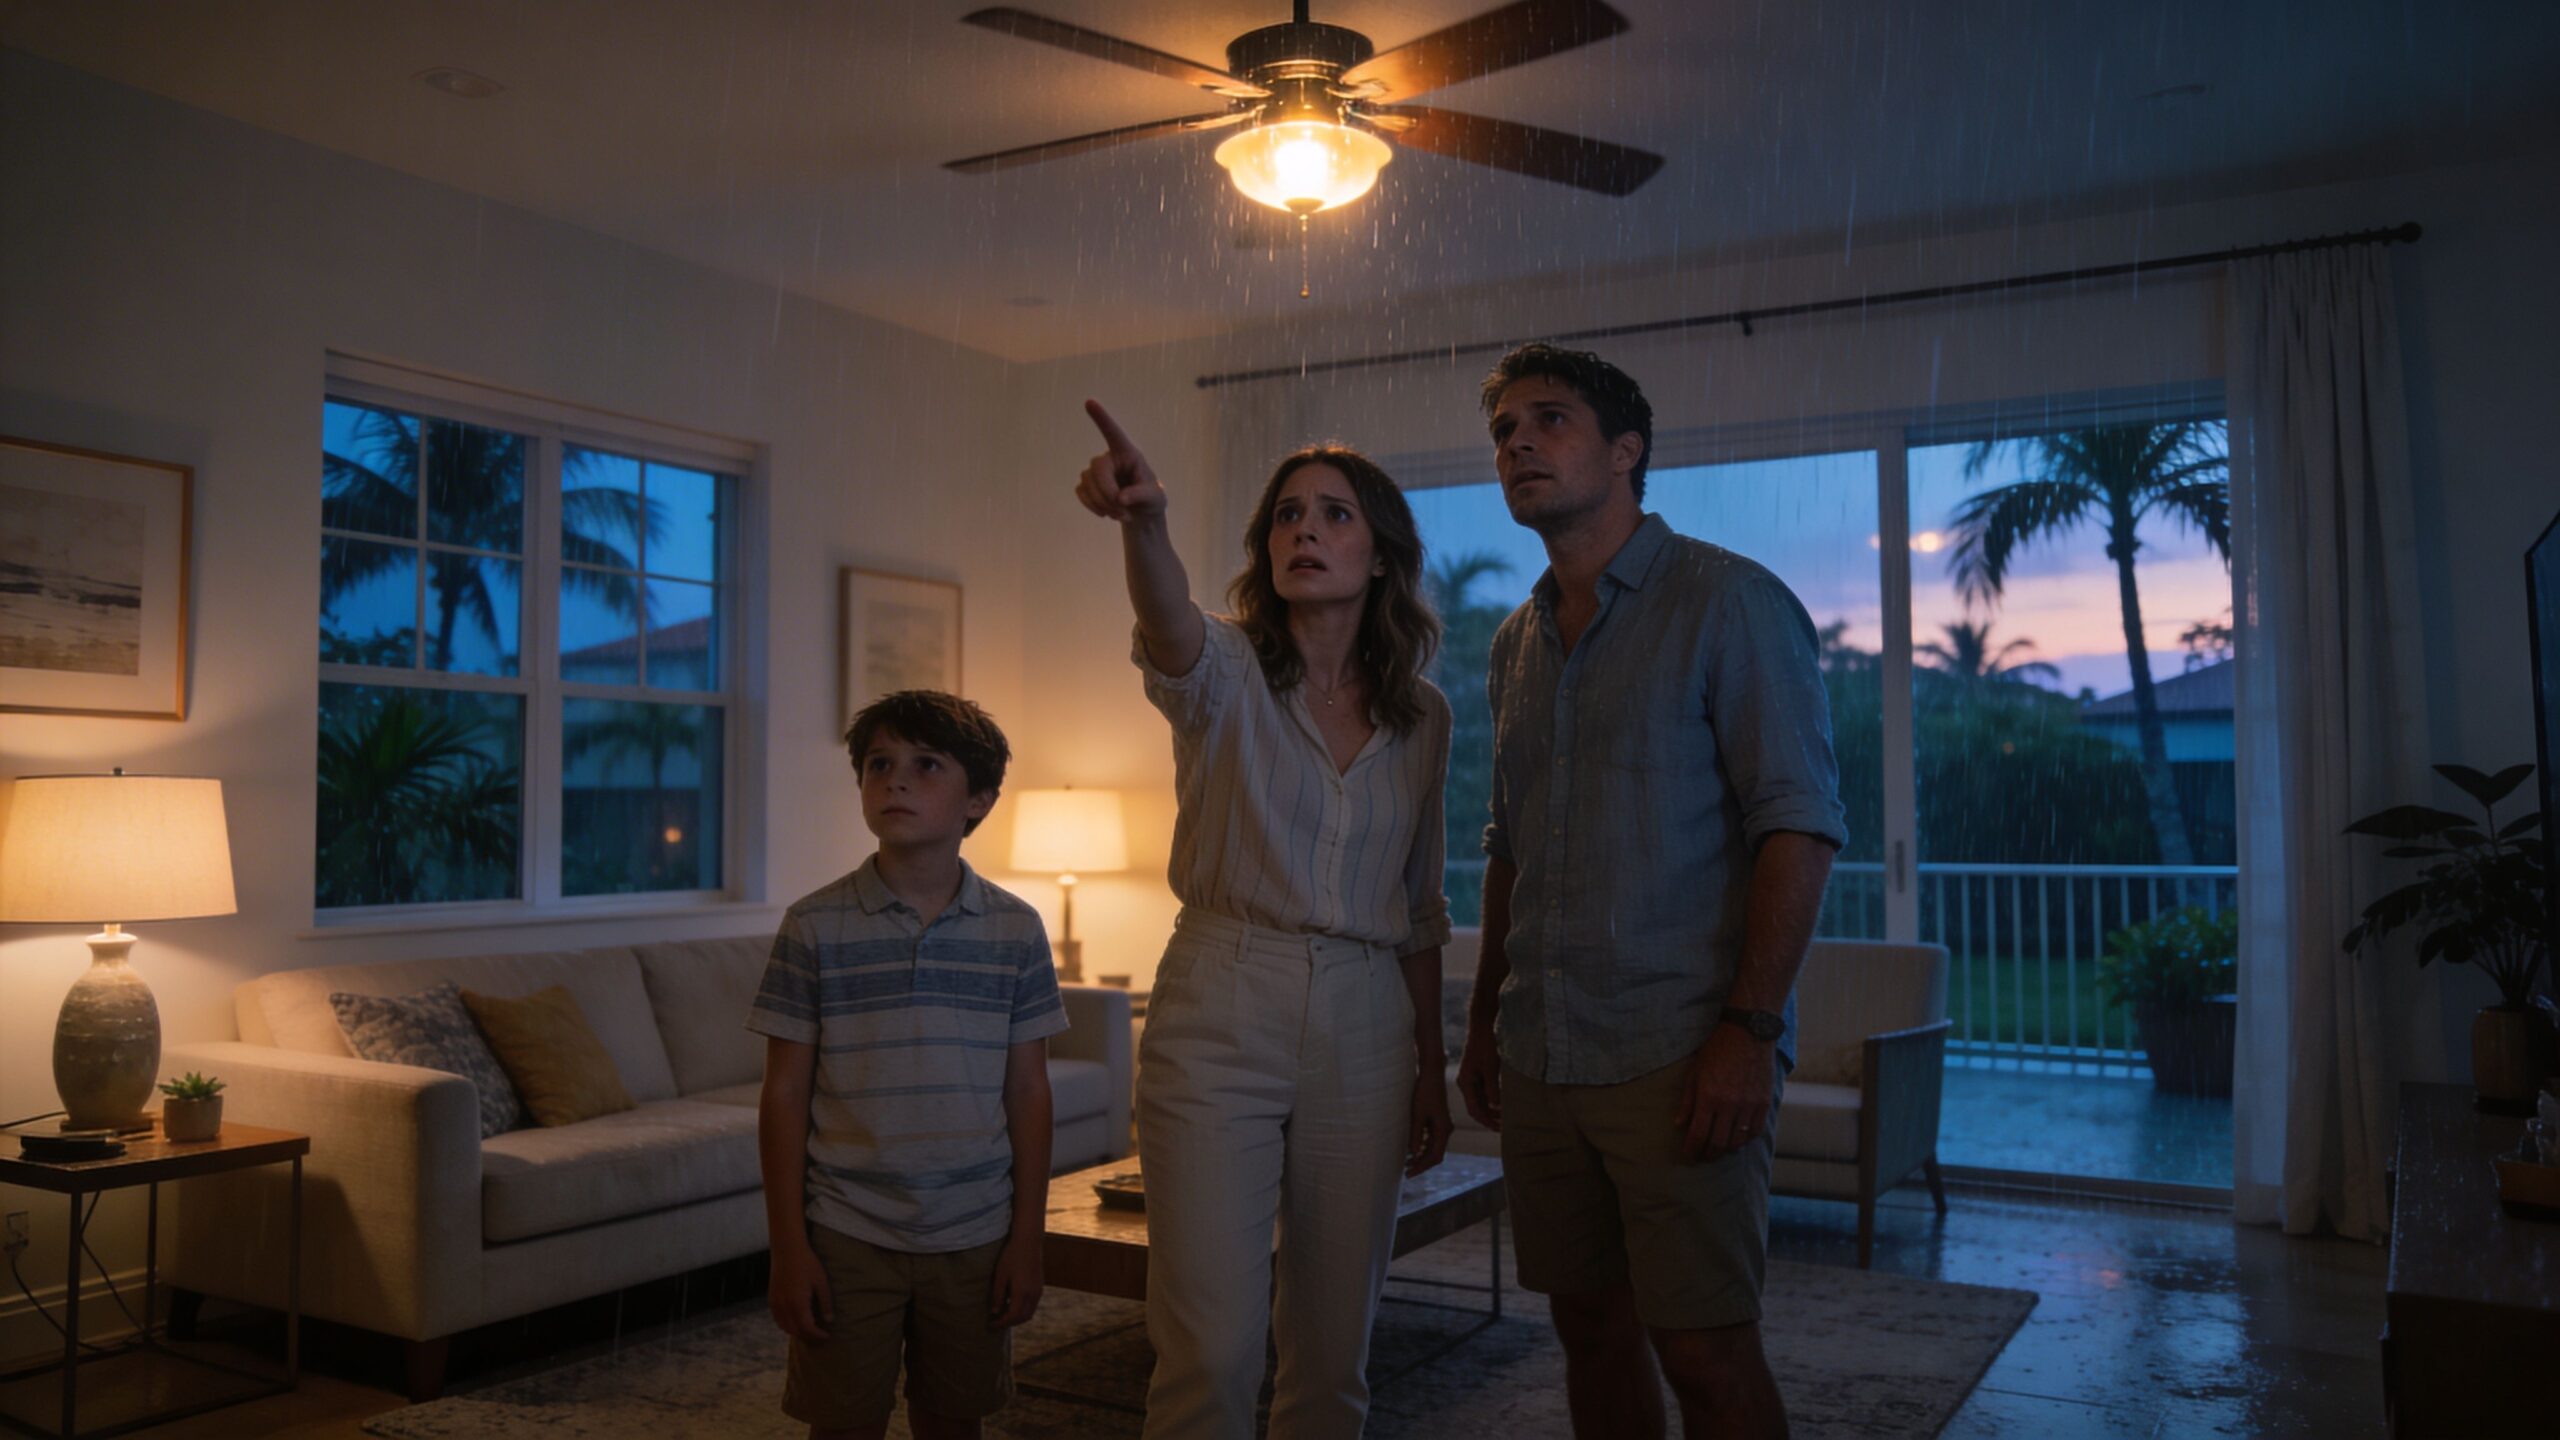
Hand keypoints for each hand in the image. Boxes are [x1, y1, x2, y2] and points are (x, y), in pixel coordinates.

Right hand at [768, 1237, 831, 1340]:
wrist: (787, 1250)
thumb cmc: (807, 1264)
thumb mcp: (821, 1282)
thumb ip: (826, 1302)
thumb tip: (830, 1320)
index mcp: (798, 1303)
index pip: (807, 1328)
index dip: (818, 1335)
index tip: (827, 1336)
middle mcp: (784, 1306)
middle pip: (795, 1330)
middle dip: (808, 1336)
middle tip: (820, 1334)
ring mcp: (775, 1303)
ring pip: (784, 1327)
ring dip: (796, 1331)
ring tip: (809, 1329)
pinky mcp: (771, 1299)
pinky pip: (777, 1319)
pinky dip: (786, 1325)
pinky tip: (795, 1321)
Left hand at [988, 1233, 1042, 1327]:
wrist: (1028, 1241)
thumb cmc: (1011, 1256)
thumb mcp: (1000, 1275)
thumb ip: (997, 1295)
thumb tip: (994, 1312)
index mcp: (1022, 1293)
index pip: (1012, 1317)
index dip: (1001, 1323)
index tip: (990, 1325)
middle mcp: (1033, 1294)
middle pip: (1023, 1318)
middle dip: (1009, 1323)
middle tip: (996, 1323)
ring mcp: (1038, 1290)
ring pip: (1029, 1312)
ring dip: (1017, 1317)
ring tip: (1003, 1314)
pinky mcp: (1040, 1285)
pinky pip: (1032, 1304)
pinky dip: (1023, 1309)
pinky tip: (1012, 1304)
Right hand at [1076, 400, 1168, 523]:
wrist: (1141, 515)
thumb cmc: (1152, 500)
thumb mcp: (1155, 498)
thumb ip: (1140, 495)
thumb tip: (1120, 498)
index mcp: (1128, 454)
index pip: (1113, 433)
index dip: (1101, 418)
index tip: (1089, 402)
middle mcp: (1110, 458)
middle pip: (1097, 469)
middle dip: (1106, 493)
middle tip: (1122, 512)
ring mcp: (1096, 472)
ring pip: (1087, 483)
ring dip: (1102, 503)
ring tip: (1120, 515)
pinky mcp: (1087, 485)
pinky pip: (1081, 493)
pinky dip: (1092, 506)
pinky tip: (1106, 513)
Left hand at [1407, 1059, 1452, 1175]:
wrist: (1431, 1075)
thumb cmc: (1424, 1092)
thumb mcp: (1417, 1114)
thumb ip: (1415, 1135)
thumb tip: (1413, 1154)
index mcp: (1444, 1130)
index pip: (1435, 1156)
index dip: (1422, 1167)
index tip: (1409, 1173)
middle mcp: (1446, 1130)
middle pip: (1435, 1154)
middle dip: (1421, 1164)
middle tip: (1406, 1172)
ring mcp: (1442, 1126)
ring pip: (1433, 1148)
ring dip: (1421, 1156)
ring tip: (1406, 1163)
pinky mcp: (1437, 1121)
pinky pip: (1431, 1139)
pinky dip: (1422, 1147)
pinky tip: (1411, 1150)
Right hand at [1455, 1021, 1502, 1132]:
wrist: (1483, 1025)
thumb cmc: (1486, 1044)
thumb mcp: (1491, 1067)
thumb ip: (1492, 1088)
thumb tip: (1495, 1106)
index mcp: (1466, 1082)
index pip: (1474, 1109)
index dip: (1486, 1120)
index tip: (1498, 1128)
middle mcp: (1466, 1082)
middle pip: (1476, 1106)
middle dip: (1489, 1117)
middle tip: (1503, 1127)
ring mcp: (1471, 1078)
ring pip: (1481, 1100)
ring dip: (1491, 1109)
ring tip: (1504, 1118)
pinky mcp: (1478, 1073)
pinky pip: (1484, 1091)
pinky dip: (1492, 1099)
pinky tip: (1502, 1103)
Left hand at [1674, 1024, 1775, 1159]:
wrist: (1748, 1033)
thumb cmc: (1717, 1050)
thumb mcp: (1695, 1072)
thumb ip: (1687, 1100)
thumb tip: (1679, 1124)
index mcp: (1709, 1096)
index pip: (1698, 1134)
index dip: (1692, 1149)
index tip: (1688, 1155)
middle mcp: (1730, 1104)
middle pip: (1718, 1143)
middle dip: (1707, 1154)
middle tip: (1702, 1156)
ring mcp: (1749, 1105)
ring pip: (1737, 1141)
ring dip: (1726, 1149)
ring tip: (1718, 1149)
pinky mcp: (1764, 1103)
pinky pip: (1755, 1131)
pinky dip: (1745, 1140)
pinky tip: (1737, 1139)